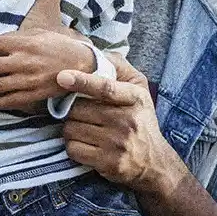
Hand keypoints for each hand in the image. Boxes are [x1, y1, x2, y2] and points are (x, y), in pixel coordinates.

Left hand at [58, 61, 186, 197]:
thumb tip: (97, 51)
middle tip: (83, 116)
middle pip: (78, 110)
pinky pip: (73, 149)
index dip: (83, 81)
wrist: (154, 163)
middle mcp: (127, 120)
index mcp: (135, 98)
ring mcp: (117, 143)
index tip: (62, 76)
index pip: (106, 88)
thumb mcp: (139, 92)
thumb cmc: (140, 122)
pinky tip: (87, 147)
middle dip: (73, 112)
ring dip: (72, 130)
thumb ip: (120, 70)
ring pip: (71, 130)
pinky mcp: (108, 163)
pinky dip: (74, 148)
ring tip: (87, 132)